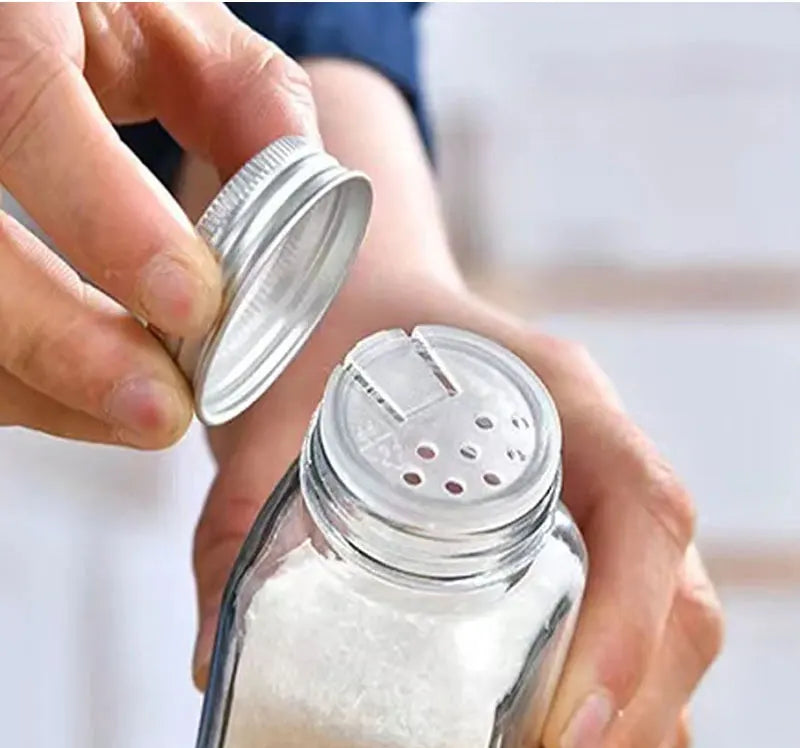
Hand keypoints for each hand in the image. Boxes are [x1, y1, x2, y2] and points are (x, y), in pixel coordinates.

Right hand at [0, 2, 316, 446]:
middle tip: (162, 407)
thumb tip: (303, 195)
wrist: (24, 19)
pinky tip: (87, 393)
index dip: (109, 219)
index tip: (194, 304)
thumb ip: (244, 98)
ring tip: (141, 414)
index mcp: (7, 15)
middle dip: (63, 343)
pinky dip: (26, 377)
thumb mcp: (169, 23)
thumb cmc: (90, 12)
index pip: (28, 108)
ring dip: (43, 384)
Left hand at [191, 279, 723, 747]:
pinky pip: (626, 603)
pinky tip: (550, 717)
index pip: (642, 506)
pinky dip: (611, 675)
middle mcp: (591, 442)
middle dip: (636, 696)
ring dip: (635, 701)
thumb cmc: (328, 329)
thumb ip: (243, 522)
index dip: (632, 622)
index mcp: (548, 392)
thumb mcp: (282, 410)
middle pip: (675, 583)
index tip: (572, 721)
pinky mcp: (568, 514)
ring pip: (668, 605)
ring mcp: (589, 482)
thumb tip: (220, 662)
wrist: (352, 287)